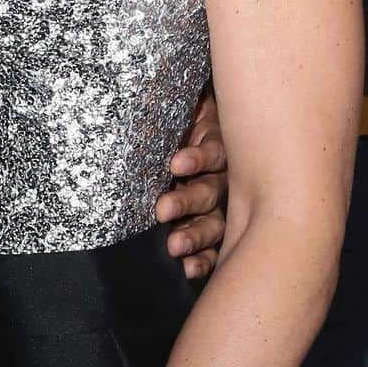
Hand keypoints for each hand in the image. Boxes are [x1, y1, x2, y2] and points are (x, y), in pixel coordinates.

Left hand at [155, 92, 227, 279]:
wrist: (204, 122)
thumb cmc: (186, 115)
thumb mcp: (181, 105)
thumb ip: (167, 106)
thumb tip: (142, 97)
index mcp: (218, 142)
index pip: (212, 152)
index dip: (196, 158)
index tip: (174, 164)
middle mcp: (225, 175)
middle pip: (211, 190)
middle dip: (186, 200)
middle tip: (161, 210)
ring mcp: (224, 203)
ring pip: (215, 221)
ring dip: (195, 234)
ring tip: (174, 246)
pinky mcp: (220, 225)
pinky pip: (216, 245)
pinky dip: (204, 258)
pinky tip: (189, 269)